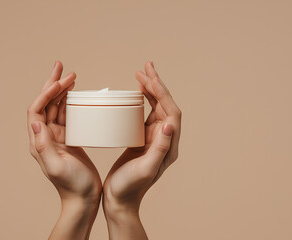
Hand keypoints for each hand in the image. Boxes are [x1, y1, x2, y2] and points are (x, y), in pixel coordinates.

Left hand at [27, 61, 101, 239]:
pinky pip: (68, 115)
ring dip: (62, 90)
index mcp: (39, 141)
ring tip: (71, 76)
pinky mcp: (69, 138)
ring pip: (57, 107)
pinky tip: (77, 94)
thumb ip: (44, 145)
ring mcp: (58, 136)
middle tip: (61, 67)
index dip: (45, 94)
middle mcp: (46, 136)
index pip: (37, 111)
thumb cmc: (72, 185)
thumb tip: (34, 122)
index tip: (59, 83)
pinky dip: (71, 102)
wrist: (84, 198)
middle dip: (53, 85)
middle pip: (46, 104)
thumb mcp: (56, 166)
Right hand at [103, 61, 181, 238]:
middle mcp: (164, 140)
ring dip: (150, 90)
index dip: (163, 93)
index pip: (171, 113)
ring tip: (141, 74)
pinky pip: (145, 115)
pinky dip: (142, 102)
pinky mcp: (142, 140)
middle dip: (157, 85)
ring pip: (155, 108)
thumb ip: (159, 148)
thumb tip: (169, 123)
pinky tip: (136, 94)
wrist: (120, 200)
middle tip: (146, 67)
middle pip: (165, 106)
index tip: (150, 78)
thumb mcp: (145, 168)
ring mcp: (153, 139)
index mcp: (168, 145)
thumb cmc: (130, 187)